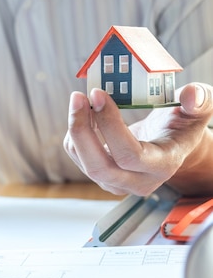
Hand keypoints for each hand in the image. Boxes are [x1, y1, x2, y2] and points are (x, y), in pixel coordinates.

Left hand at [64, 83, 212, 195]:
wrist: (170, 144)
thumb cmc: (182, 126)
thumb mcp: (197, 111)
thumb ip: (200, 101)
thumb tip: (190, 95)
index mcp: (163, 165)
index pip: (129, 155)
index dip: (110, 125)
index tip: (98, 94)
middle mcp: (138, 181)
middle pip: (99, 166)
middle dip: (82, 130)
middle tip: (78, 97)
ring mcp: (116, 183)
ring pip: (83, 161)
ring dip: (76, 128)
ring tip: (81, 100)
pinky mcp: (100, 177)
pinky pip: (77, 156)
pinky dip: (76, 132)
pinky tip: (86, 115)